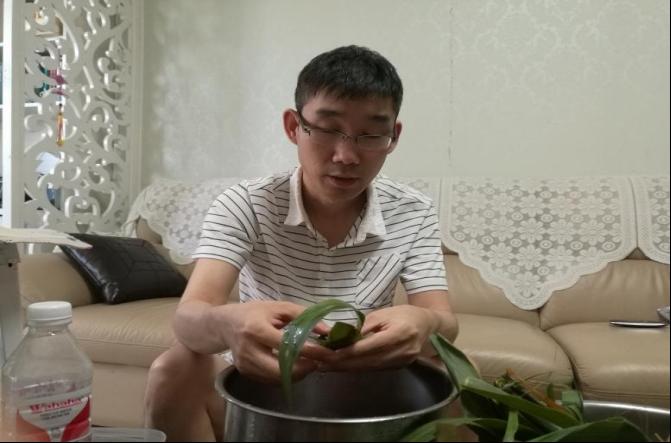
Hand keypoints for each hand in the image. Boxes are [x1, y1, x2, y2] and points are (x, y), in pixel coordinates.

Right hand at [217, 301, 334, 382]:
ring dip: (297, 374)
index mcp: (256, 329)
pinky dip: (286, 375)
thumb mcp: (278, 307)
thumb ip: (304, 316)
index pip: (287, 345)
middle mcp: (249, 349)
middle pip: (281, 369)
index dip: (310, 351)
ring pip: (277, 378)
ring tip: (309, 363)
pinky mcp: (245, 373)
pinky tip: (294, 365)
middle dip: (304, 369)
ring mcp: (245, 364)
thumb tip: (327, 331)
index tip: (327, 353)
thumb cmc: (254, 313)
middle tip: (319, 362)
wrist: (223, 324)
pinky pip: (270, 379)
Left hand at [320, 304, 437, 370]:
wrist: (428, 326)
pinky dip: (355, 367)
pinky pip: (372, 369)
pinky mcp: (397, 368)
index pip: (366, 347)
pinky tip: (340, 366)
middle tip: (316, 362)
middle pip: (364, 362)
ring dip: (344, 368)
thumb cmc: (404, 314)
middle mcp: (400, 352)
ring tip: (322, 365)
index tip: (325, 353)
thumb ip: (364, 326)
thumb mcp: (383, 313)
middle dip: (338, 363)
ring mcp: (400, 363)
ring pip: (367, 368)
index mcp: (398, 334)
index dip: (344, 352)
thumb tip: (342, 336)